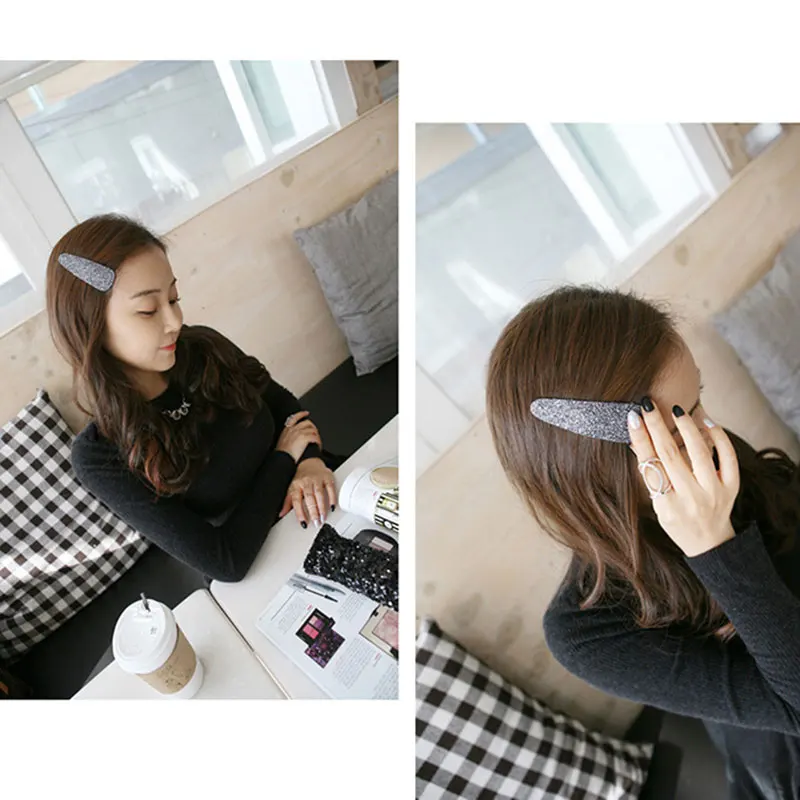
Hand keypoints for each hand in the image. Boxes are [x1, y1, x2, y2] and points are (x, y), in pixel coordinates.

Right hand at [276, 411, 320, 462]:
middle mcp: (294, 429)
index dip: (302, 413)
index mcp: (287, 429)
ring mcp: (300, 433)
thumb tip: (292, 439)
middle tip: (316, 432)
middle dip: (313, 427)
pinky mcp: (305, 438)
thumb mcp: (281, 442)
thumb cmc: (282, 454)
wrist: (282, 459)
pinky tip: (318, 445)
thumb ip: (287, 437)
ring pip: (313, 430)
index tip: (306, 413)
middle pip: (307, 422)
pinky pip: (315, 437)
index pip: (295, 417)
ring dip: (317, 436)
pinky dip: (318, 441)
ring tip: (318, 441)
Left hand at [279, 458, 336, 527]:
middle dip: (313, 512)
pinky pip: (330, 488)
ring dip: (322, 507)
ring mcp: (317, 479)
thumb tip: (281, 514)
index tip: (304, 523)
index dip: (300, 513)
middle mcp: (306, 482)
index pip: (296, 500)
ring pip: (319, 494)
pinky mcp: (327, 477)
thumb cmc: (300, 478)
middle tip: (316, 522)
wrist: (309, 462)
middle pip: (309, 498)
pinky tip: (332, 507)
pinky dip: (332, 498)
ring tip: (323, 517)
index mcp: (296, 486)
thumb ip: (287, 503)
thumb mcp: (292, 489)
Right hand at [627, 398, 739, 557]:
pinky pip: (727, 457)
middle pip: (670, 455)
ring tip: (676, 411)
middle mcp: (690, 498)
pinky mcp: (732, 487)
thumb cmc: (677, 521)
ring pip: (699, 453)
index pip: (649, 465)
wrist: (710, 542)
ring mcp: (713, 492)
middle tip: (648, 404)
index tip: (633, 418)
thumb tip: (636, 439)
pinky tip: (707, 422)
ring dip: (686, 428)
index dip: (640, 439)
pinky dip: (719, 437)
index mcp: (667, 505)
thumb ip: (649, 475)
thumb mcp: (657, 506)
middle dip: (657, 426)